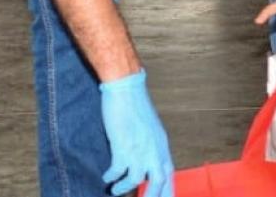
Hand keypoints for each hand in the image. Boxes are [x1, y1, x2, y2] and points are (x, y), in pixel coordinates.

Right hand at [100, 71, 174, 196]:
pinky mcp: (123, 146)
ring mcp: (139, 149)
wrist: (126, 90)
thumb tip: (147, 164)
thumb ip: (152, 148)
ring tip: (115, 190)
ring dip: (123, 188)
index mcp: (162, 146)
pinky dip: (111, 176)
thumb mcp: (152, 131)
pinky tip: (106, 176)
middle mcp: (154, 149)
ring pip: (136, 180)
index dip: (167, 191)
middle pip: (158, 182)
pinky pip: (117, 170)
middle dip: (150, 196)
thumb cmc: (136, 107)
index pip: (169, 175)